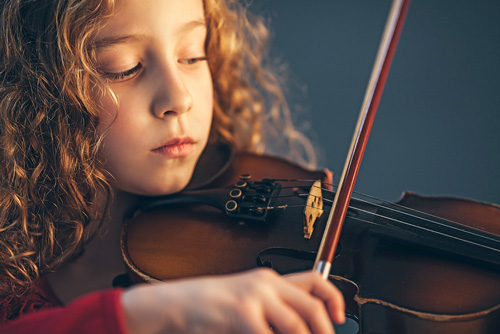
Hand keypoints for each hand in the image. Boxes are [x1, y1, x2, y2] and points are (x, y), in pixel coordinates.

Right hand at [121, 268, 344, 333]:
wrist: (181, 303)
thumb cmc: (213, 306)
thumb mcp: (248, 301)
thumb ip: (274, 311)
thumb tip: (300, 327)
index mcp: (270, 279)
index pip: (314, 279)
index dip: (334, 297)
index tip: (339, 317)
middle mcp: (266, 284)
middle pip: (311, 306)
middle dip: (324, 331)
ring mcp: (255, 298)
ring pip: (296, 325)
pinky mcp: (242, 314)